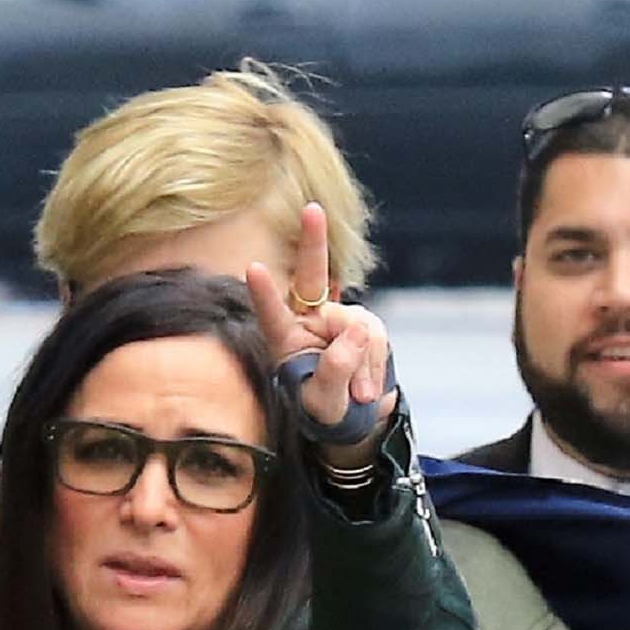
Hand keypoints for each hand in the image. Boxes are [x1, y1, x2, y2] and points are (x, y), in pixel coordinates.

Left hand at [246, 202, 396, 453]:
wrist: (356, 419)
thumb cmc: (327, 414)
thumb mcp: (326, 403)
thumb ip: (336, 370)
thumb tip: (357, 331)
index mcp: (284, 340)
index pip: (273, 314)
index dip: (265, 293)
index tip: (253, 268)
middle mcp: (309, 320)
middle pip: (311, 276)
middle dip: (313, 242)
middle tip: (311, 210)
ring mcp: (340, 320)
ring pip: (358, 325)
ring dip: (362, 364)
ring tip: (357, 396)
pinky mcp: (365, 326)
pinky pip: (375, 337)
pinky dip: (375, 364)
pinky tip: (367, 389)